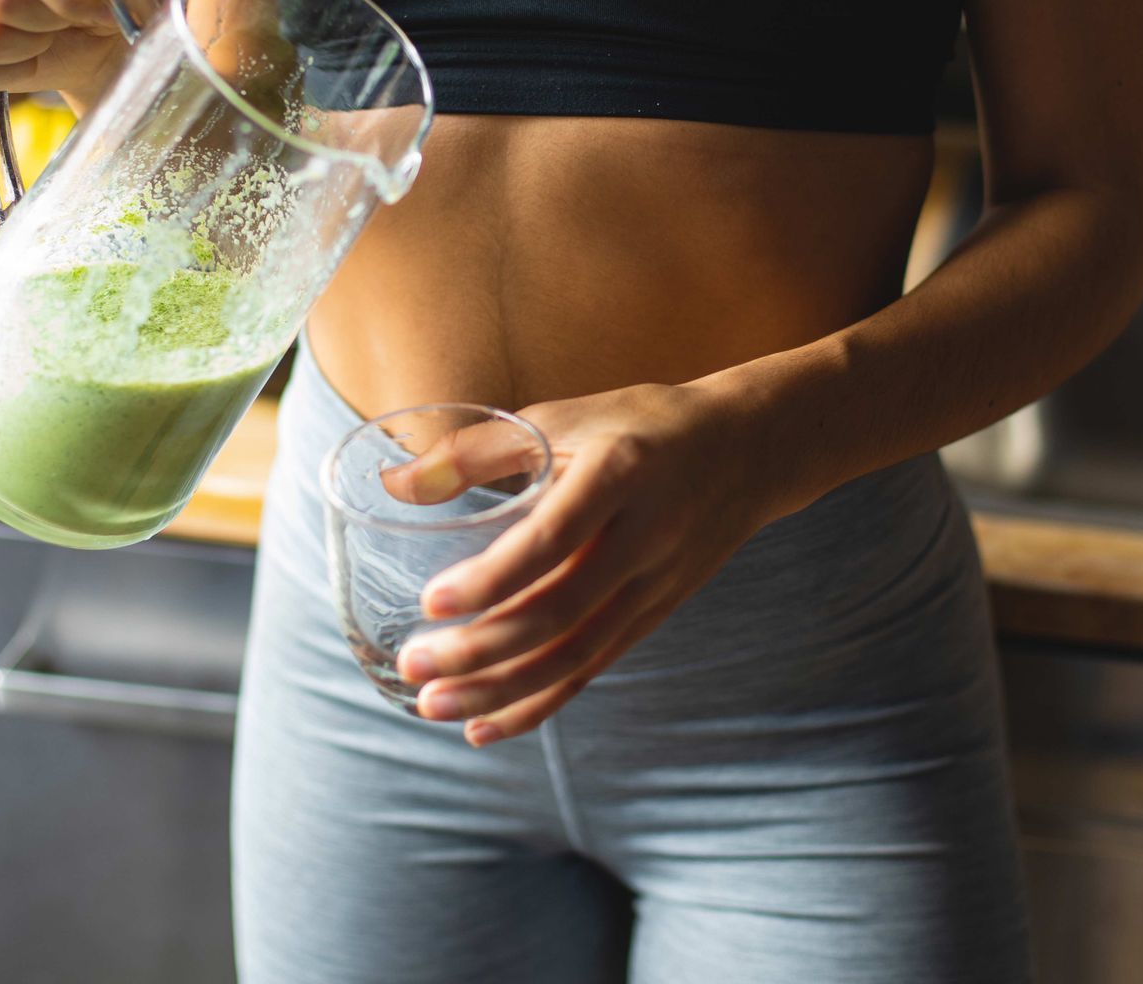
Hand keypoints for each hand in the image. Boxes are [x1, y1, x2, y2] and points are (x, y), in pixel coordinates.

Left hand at [382, 381, 778, 745]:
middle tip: (413, 663)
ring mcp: (654, 586)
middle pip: (558, 613)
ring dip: (500, 690)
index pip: (551, 539)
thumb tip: (393, 484)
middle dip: (481, 650)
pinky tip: (485, 727)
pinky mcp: (654, 616)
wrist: (750, 452)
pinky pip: (591, 670)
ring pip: (573, 656)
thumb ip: (477, 449)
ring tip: (433, 706)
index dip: (492, 578)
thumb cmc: (642, 424)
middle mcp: (643, 538)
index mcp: (620, 474)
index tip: (432, 601)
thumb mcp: (566, 417)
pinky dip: (538, 704)